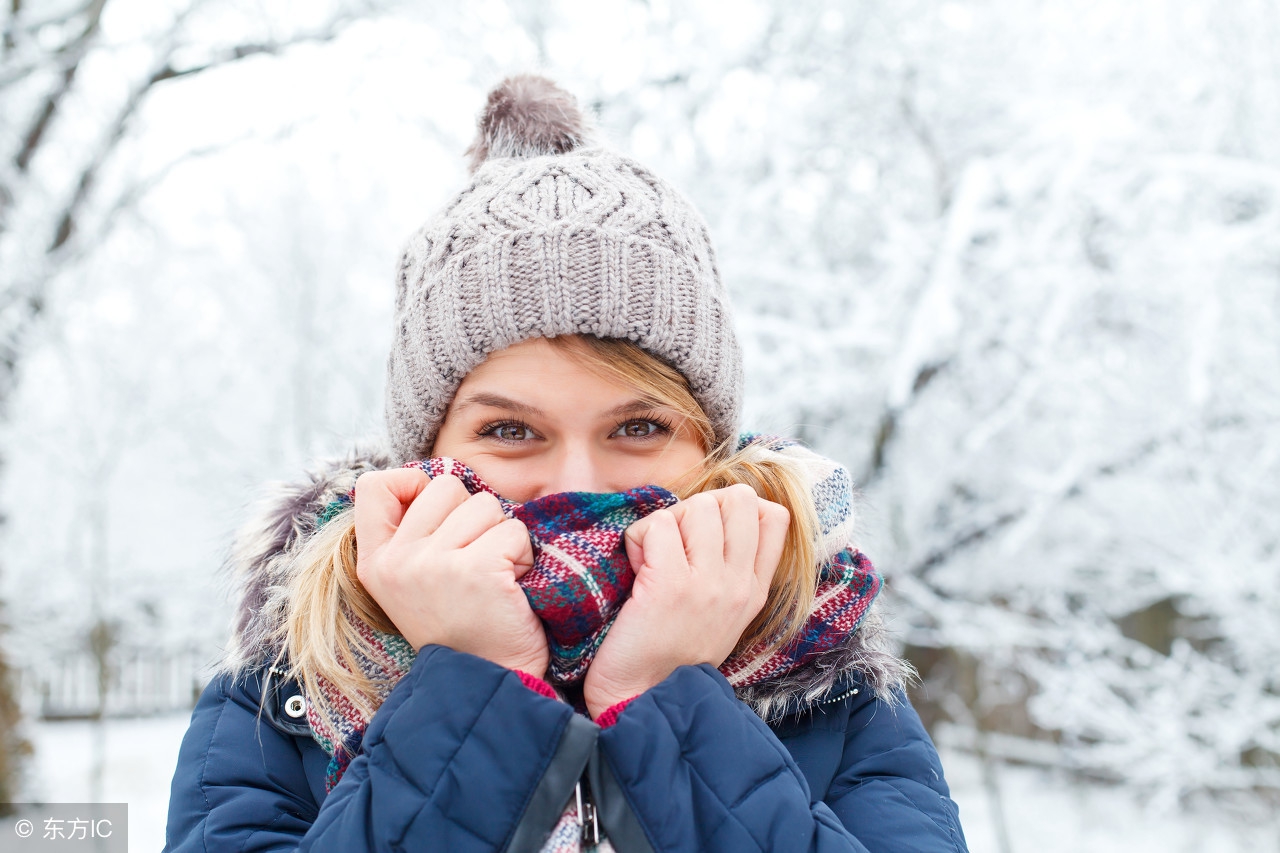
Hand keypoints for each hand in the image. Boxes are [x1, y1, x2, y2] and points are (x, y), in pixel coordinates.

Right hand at [353, 469, 548, 675]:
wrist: (487, 681)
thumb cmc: (460, 625)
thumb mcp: (413, 581)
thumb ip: (413, 532)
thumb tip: (432, 480)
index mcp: (376, 561)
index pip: (374, 483)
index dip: (413, 484)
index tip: (437, 517)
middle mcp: (398, 561)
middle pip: (446, 485)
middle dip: (473, 516)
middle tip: (474, 562)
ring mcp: (435, 565)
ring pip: (485, 504)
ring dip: (501, 537)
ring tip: (493, 578)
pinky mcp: (477, 570)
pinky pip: (514, 530)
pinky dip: (522, 556)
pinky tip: (510, 588)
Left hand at [583, 483, 788, 717]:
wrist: (643, 698)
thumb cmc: (671, 653)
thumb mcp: (724, 615)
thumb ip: (733, 569)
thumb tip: (726, 512)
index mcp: (754, 591)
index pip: (774, 517)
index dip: (735, 508)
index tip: (705, 533)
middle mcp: (738, 584)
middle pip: (739, 499)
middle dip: (699, 508)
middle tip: (676, 542)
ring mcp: (708, 584)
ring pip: (697, 507)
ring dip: (666, 523)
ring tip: (653, 559)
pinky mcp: (670, 583)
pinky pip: (656, 525)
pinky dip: (637, 540)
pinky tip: (636, 570)